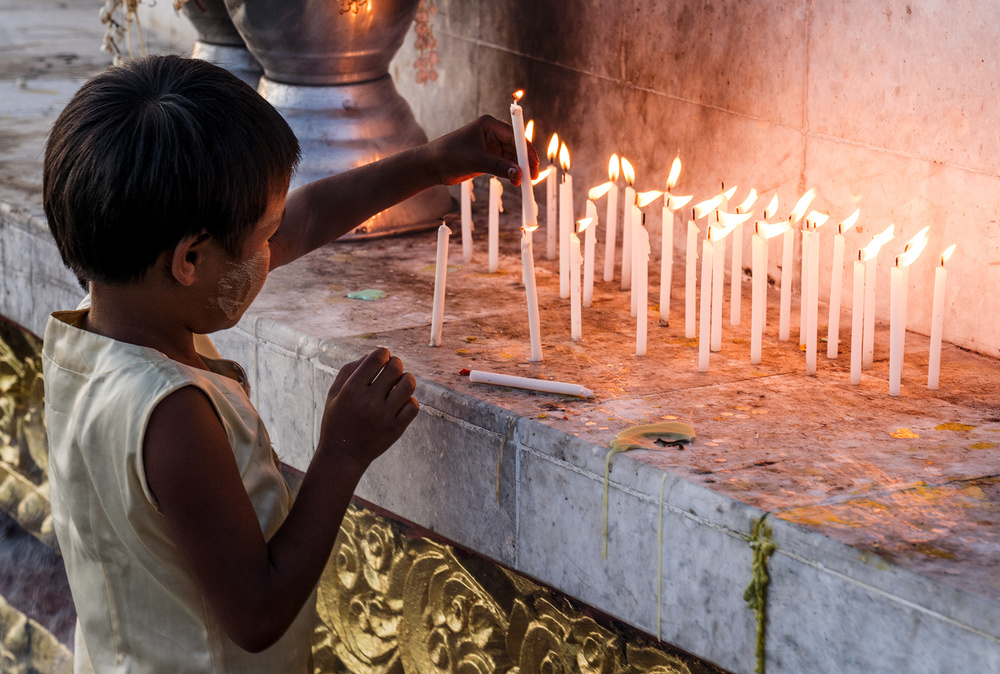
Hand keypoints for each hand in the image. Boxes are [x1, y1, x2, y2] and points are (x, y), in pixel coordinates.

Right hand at [317, 348, 418, 470]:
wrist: (342, 456)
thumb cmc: (337, 421)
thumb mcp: (334, 394)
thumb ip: (349, 371)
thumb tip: (371, 355)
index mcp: (351, 390)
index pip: (376, 358)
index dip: (383, 353)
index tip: (383, 357)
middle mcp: (369, 401)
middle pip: (395, 368)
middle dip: (395, 363)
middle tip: (392, 369)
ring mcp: (384, 416)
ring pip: (408, 384)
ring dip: (406, 379)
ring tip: (399, 383)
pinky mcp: (396, 429)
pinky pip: (413, 405)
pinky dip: (409, 400)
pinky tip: (400, 402)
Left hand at [428, 115, 539, 186]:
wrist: (432, 165)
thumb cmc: (449, 155)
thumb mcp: (475, 160)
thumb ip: (497, 166)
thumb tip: (518, 173)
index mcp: (489, 125)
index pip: (514, 136)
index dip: (525, 150)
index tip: (533, 163)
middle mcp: (492, 133)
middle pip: (516, 146)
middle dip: (524, 161)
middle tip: (532, 176)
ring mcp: (491, 146)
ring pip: (512, 157)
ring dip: (518, 169)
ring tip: (523, 182)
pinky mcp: (488, 158)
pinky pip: (504, 164)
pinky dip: (511, 173)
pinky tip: (515, 181)